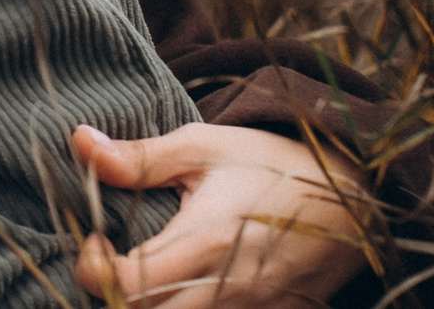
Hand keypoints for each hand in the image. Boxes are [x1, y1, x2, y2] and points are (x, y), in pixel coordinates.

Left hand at [70, 122, 374, 307]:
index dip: (95, 269)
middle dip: (119, 299)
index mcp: (207, 242)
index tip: (97, 241)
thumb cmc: (272, 164)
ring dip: (154, 306)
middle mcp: (230, 289)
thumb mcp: (205, 147)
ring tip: (145, 279)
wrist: (355, 196)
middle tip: (113, 267)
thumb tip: (79, 141)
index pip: (128, 283)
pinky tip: (182, 291)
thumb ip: (140, 157)